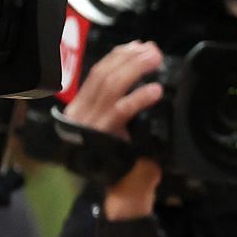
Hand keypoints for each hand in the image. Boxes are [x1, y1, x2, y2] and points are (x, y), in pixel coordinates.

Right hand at [64, 40, 164, 215]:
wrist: (123, 190)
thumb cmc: (125, 158)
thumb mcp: (120, 126)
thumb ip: (122, 103)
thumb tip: (142, 76)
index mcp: (82, 106)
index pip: (98, 72)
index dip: (118, 56)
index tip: (138, 46)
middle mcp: (82, 112)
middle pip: (104, 74)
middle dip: (129, 57)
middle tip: (152, 50)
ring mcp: (91, 122)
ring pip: (111, 86)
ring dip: (135, 69)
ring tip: (154, 61)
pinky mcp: (104, 134)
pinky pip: (121, 110)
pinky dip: (139, 97)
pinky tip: (155, 90)